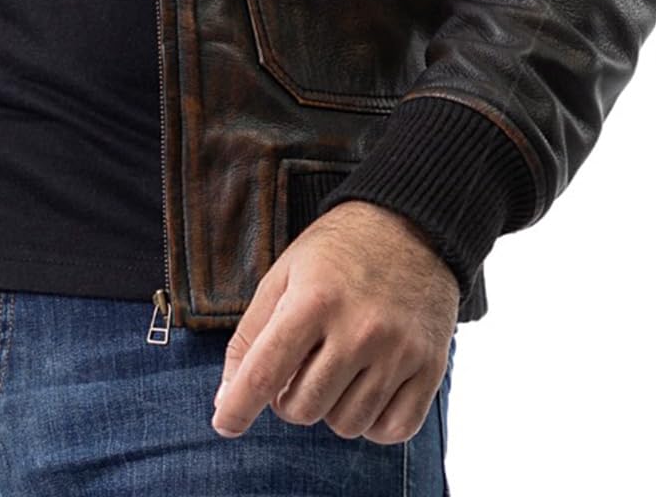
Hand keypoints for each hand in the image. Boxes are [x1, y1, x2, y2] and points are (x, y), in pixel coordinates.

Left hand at [210, 199, 458, 442]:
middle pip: (303, 408)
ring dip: (331, 407)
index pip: (264, 373)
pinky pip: (392, 430)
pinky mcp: (430, 367)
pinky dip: (373, 422)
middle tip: (301, 365)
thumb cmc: (337, 253)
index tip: (225, 423)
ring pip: (345, 425)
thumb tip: (228, 400)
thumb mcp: (284, 274)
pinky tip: (367, 388)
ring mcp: (398, 351)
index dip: (237, 407)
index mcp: (314, 300)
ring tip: (336, 368)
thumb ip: (251, 336)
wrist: (412, 225)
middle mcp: (358, 329)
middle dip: (289, 397)